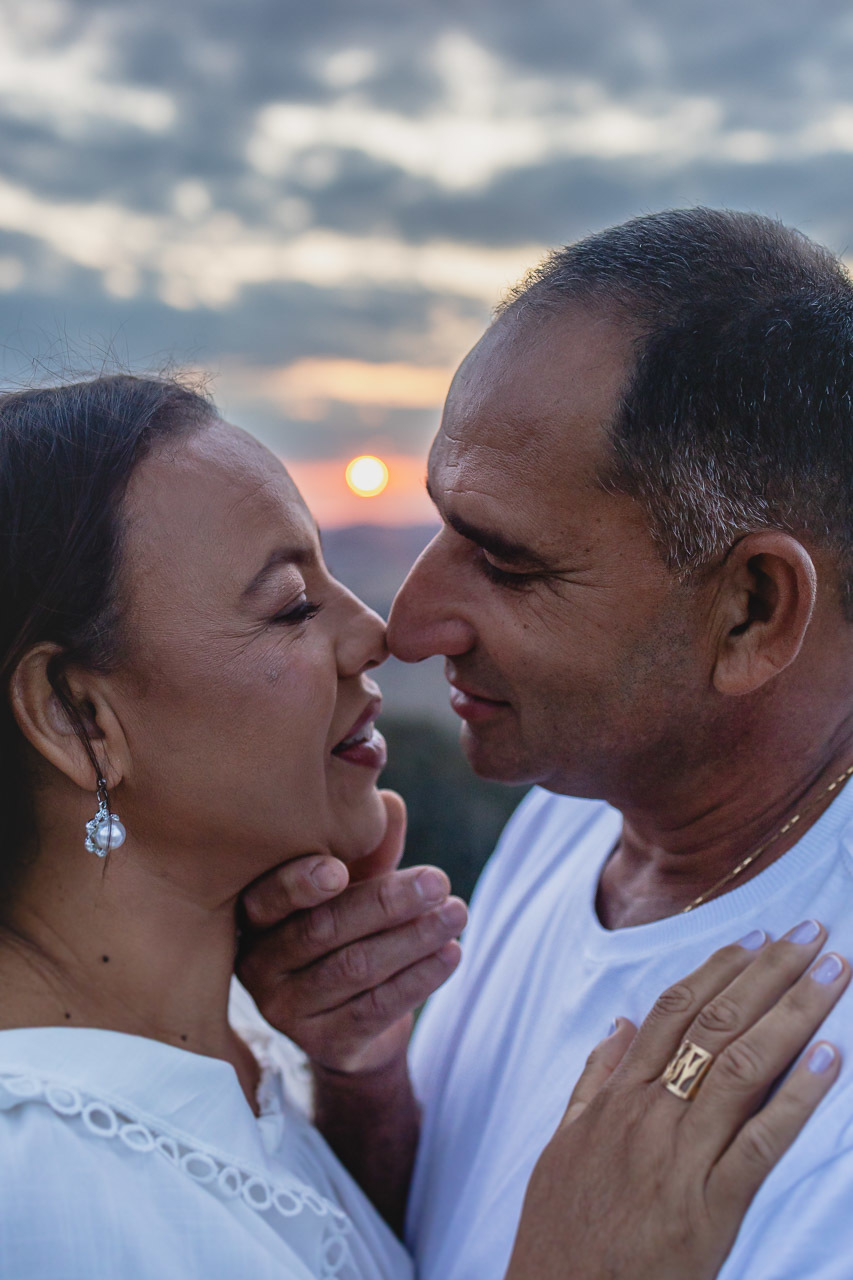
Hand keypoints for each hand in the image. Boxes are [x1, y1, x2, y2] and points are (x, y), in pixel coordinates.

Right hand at [237, 791, 466, 1073]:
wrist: (351, 1023)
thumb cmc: (345, 931)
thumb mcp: (353, 886)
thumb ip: (366, 848)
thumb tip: (388, 801)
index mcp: (253, 918)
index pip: (268, 899)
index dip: (300, 884)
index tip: (339, 870)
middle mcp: (259, 966)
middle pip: (322, 931)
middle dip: (385, 903)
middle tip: (438, 880)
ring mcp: (288, 1011)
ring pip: (354, 969)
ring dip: (413, 939)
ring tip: (457, 912)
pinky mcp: (325, 1045)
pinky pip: (376, 1008)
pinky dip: (420, 978)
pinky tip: (452, 952)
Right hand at [506, 924, 848, 1279]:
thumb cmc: (562, 1229)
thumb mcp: (562, 1145)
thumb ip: (592, 1082)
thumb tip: (619, 1026)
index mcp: (616, 1097)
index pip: (675, 1010)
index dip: (720, 968)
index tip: (758, 938)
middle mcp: (649, 1114)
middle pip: (716, 1023)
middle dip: (769, 972)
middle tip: (811, 933)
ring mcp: (680, 1157)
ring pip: (744, 1066)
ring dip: (794, 1012)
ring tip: (831, 972)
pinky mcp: (711, 1208)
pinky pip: (762, 1141)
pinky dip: (798, 1096)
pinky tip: (830, 1058)